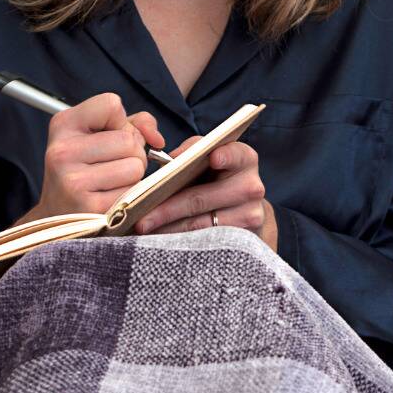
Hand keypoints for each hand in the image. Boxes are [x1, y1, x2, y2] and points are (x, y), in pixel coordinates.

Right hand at [15, 93, 164, 224]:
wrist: (59, 216)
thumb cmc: (85, 170)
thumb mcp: (99, 136)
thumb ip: (135, 124)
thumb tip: (157, 139)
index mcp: (63, 125)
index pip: (111, 104)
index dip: (121, 123)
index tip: (109, 137)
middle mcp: (63, 151)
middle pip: (129, 140)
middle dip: (132, 154)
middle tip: (111, 167)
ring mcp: (74, 180)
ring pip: (135, 167)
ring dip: (132, 177)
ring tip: (110, 183)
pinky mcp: (90, 207)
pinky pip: (132, 192)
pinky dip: (129, 196)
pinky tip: (110, 199)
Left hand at [133, 138, 277, 250]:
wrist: (244, 209)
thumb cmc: (216, 177)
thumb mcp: (208, 158)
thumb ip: (191, 151)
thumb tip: (171, 160)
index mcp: (244, 159)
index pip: (236, 154)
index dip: (225, 156)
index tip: (212, 158)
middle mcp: (252, 186)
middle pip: (202, 197)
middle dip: (167, 208)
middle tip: (140, 217)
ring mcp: (249, 215)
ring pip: (200, 224)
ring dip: (168, 227)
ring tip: (144, 228)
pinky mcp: (242, 239)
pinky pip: (204, 241)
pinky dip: (180, 240)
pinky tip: (160, 239)